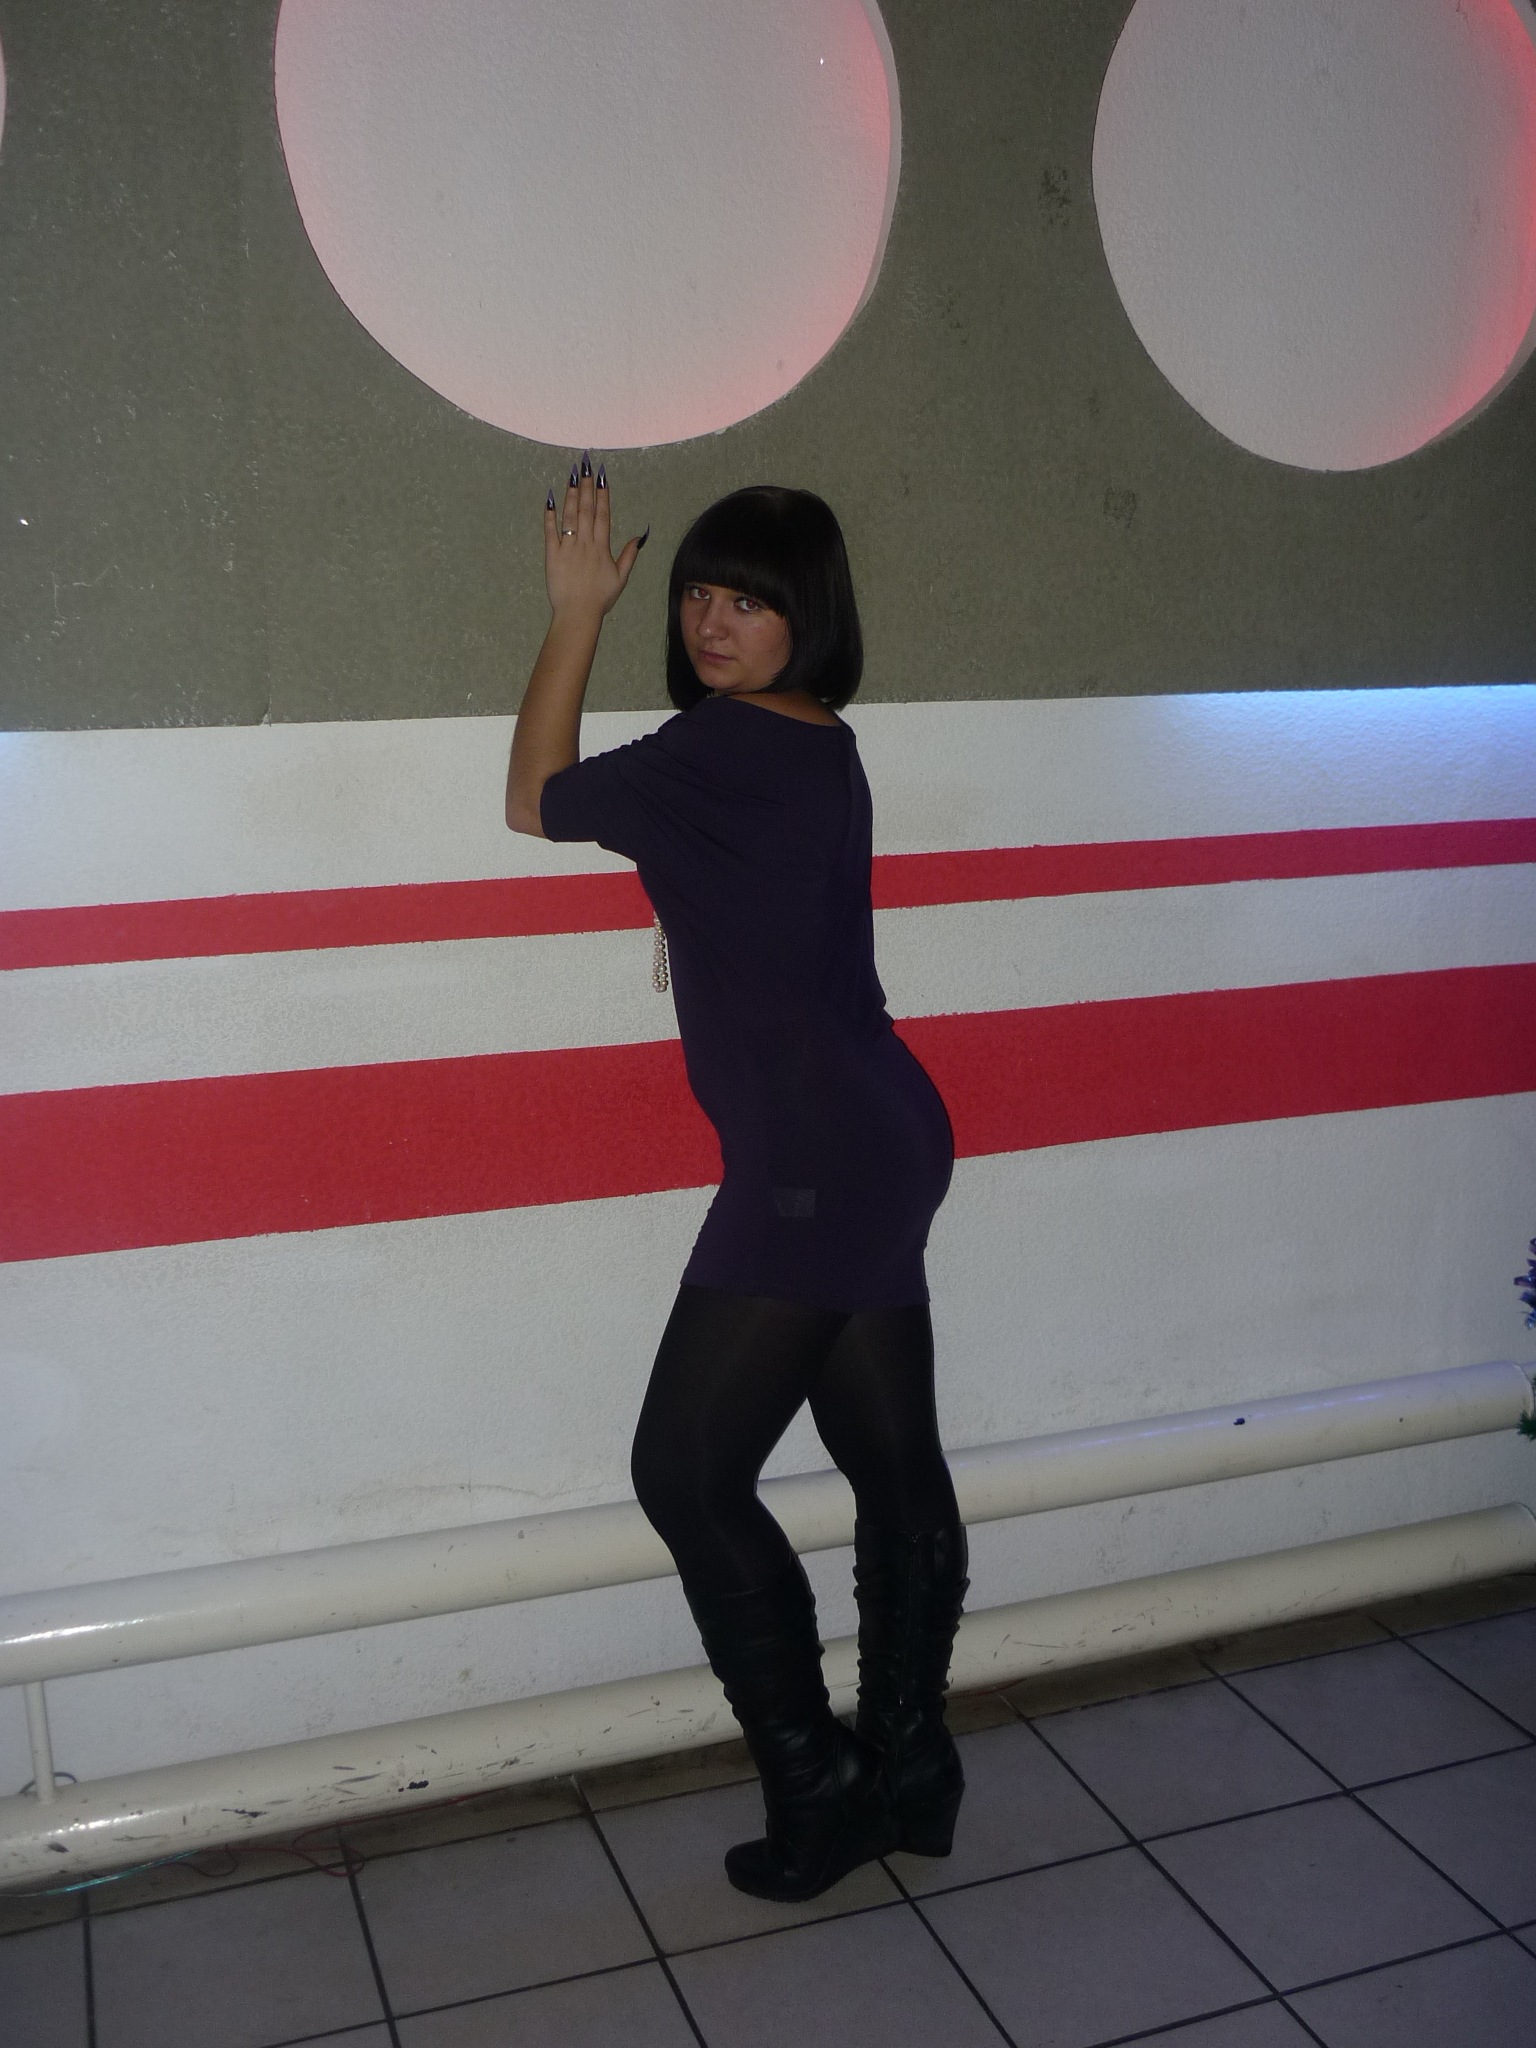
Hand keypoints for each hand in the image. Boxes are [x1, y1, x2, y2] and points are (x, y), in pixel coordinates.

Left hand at [544, 454, 647, 618]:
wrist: (578, 614)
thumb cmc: (600, 599)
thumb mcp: (621, 578)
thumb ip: (629, 555)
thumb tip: (639, 535)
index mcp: (602, 548)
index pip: (603, 515)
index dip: (603, 494)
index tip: (602, 476)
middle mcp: (585, 544)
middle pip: (586, 510)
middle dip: (586, 486)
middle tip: (585, 465)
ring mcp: (568, 548)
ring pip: (570, 516)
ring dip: (571, 494)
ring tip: (572, 475)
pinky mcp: (552, 555)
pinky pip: (550, 531)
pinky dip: (550, 515)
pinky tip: (550, 499)